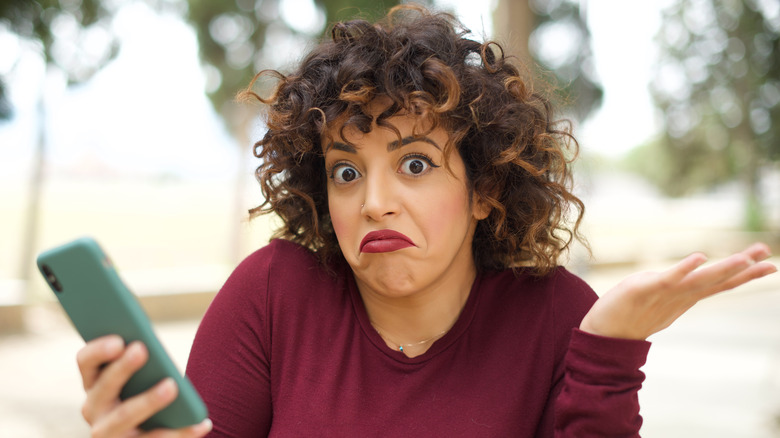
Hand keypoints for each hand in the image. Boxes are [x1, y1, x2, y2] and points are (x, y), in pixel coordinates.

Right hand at [76, 335, 211, 436]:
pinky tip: (202, 423)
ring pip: (125, 416)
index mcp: (95, 383)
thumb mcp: (141, 376)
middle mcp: (94, 409)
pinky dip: (181, 432)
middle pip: (104, 386)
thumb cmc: (148, 390)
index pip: (86, 361)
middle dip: (122, 367)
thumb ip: (141, 359)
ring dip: (148, 400)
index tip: (118, 339)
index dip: (98, 349)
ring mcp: (109, 433)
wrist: (151, 432)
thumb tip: (152, 344)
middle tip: (142, 349)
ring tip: (171, 386)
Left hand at [580, 243, 776, 339]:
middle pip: (716, 282)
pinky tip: (699, 258)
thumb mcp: (657, 297)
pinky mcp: (643, 290)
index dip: (745, 275)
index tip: (771, 264)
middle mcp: (679, 297)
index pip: (719, 284)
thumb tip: (688, 276)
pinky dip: (684, 269)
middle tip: (770, 258)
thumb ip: (675, 287)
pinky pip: (667, 279)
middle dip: (743, 270)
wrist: (601, 335)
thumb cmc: (627, 314)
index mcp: (684, 297)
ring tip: (745, 258)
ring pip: (698, 281)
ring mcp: (663, 294)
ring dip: (722, 270)